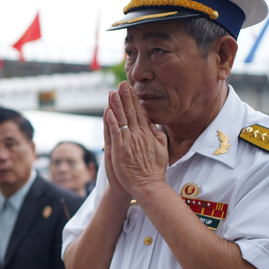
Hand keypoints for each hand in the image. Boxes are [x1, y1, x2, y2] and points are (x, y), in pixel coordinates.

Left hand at [106, 81, 169, 198]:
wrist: (148, 185)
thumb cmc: (154, 170)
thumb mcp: (161, 149)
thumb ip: (157, 135)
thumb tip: (152, 123)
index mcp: (147, 134)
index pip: (139, 113)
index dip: (134, 100)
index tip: (130, 89)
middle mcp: (138, 135)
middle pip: (130, 112)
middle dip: (126, 97)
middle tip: (121, 83)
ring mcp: (128, 142)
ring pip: (121, 120)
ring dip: (116, 105)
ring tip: (112, 92)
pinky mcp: (119, 150)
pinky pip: (115, 133)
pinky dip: (111, 122)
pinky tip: (107, 111)